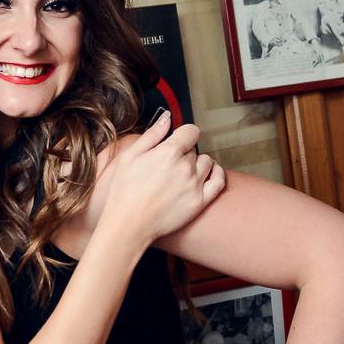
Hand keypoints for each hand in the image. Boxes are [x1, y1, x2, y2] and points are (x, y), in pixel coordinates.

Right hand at [102, 112, 225, 244]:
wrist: (128, 225)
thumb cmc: (124, 192)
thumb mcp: (129, 157)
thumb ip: (152, 135)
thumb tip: (167, 118)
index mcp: (169, 152)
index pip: (191, 131)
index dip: (183, 135)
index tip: (177, 141)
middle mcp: (186, 166)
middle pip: (194, 149)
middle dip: (183, 153)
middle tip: (167, 167)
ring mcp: (195, 185)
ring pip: (206, 163)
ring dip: (197, 164)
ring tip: (182, 174)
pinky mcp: (200, 202)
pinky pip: (219, 181)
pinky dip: (216, 174)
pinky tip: (208, 173)